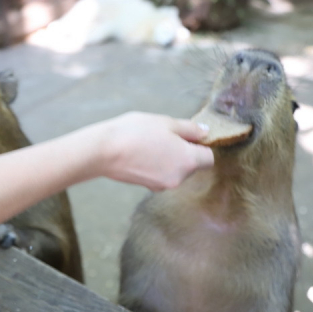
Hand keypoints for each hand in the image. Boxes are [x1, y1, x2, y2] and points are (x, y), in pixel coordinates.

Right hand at [95, 112, 213, 190]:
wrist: (104, 151)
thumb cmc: (136, 133)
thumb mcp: (167, 123)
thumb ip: (190, 129)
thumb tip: (206, 133)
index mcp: (189, 161)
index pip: (208, 158)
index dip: (201, 146)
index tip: (188, 136)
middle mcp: (179, 178)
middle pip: (192, 165)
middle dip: (183, 152)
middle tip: (164, 136)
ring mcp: (163, 185)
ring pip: (175, 170)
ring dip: (169, 159)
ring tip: (150, 144)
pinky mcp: (148, 187)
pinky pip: (161, 175)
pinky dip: (156, 166)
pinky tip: (141, 154)